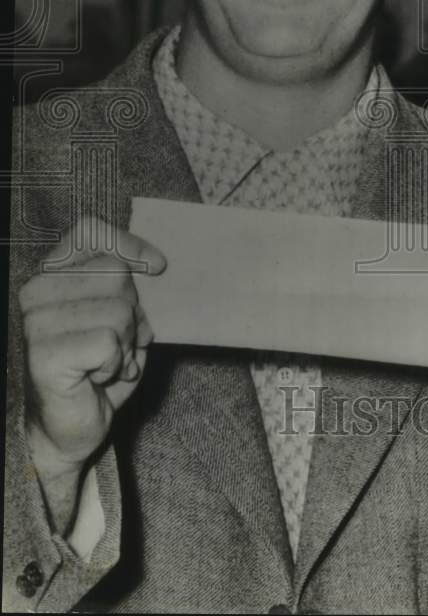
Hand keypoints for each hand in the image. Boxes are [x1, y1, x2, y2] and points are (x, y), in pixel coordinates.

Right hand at [21, 216, 165, 482]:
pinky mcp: (45, 354)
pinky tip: (98, 377)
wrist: (70, 429)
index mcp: (52, 274)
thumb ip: (131, 288)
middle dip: (134, 314)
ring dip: (126, 344)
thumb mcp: (121, 317)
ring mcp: (36, 322)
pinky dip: (117, 364)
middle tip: (119, 344)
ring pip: (118, 310)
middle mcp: (36, 292)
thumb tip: (155, 266)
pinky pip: (109, 342)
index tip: (158, 267)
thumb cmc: (97, 369)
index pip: (89, 232)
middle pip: (116, 274)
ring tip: (108, 363)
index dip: (128, 244)